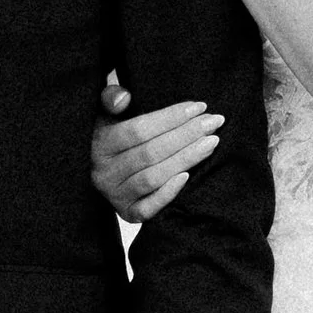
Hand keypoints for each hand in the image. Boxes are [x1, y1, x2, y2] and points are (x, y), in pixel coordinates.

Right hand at [91, 68, 222, 220]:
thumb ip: (110, 98)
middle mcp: (104, 172)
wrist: (101, 172)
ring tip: (212, 142)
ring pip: (153, 177)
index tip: (199, 106)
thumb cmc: (112, 136)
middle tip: (214, 122)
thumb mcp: (104, 113)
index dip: (170, 118)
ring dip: (186, 159)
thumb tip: (124, 98)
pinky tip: (188, 176)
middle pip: (150, 153)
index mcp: (99, 145)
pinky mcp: (128, 214)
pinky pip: (149, 208)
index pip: (137, 130)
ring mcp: (115, 196)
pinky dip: (168, 193)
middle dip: (186, 135)